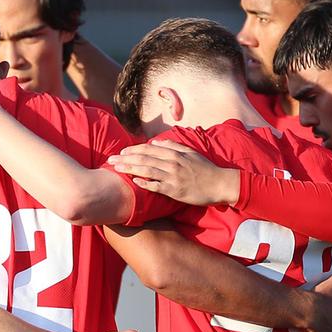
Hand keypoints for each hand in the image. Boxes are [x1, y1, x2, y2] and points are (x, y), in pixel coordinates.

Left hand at [108, 141, 240, 205]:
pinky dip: (144, 183)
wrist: (220, 184)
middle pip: (144, 158)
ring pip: (147, 170)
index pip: (149, 149)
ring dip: (130, 169)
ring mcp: (173, 177)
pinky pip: (156, 186)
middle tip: (110, 160)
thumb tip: (157, 141)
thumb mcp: (190, 152)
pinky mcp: (175, 190)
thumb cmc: (205, 169)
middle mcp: (172, 163)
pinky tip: (133, 182)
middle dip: (125, 158)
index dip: (133, 150)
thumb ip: (173, 145)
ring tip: (116, 169)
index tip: (121, 151)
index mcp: (174, 153)